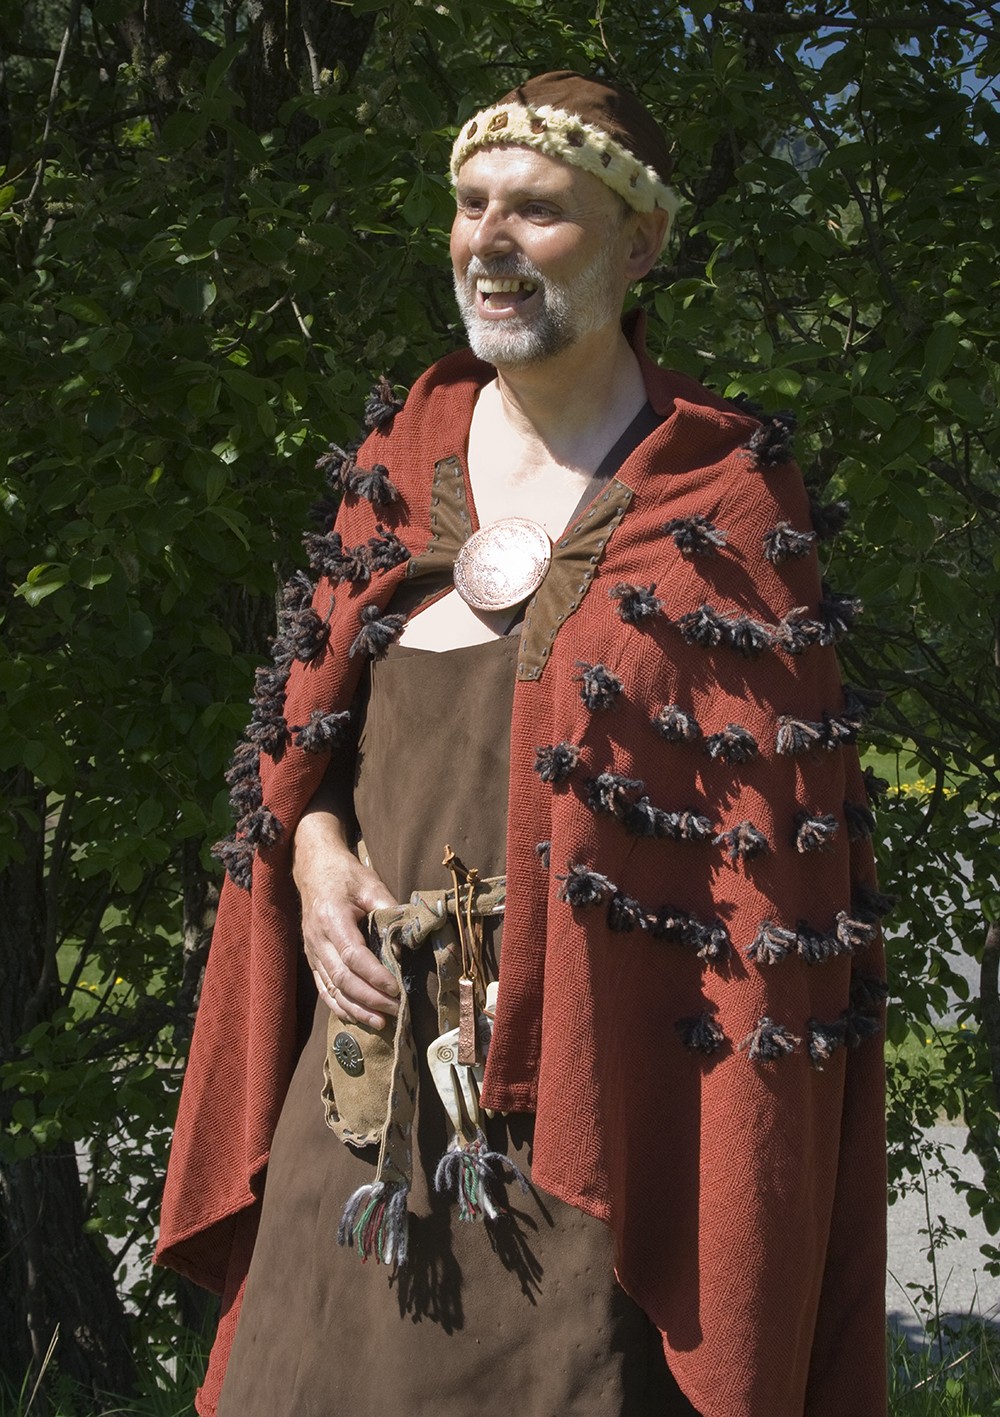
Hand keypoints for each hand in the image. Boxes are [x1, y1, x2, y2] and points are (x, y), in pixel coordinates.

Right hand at [293, 815, 399, 1028]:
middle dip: (371, 999)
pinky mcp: (312, 959)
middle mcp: (317, 939)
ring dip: (357, 1010)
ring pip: (332, 990)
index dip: (376, 976)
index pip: (353, 956)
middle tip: (397, 1009)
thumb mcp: (372, 885)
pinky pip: (324, 989)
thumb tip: (405, 947)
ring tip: (382, 1022)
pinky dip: (341, 1007)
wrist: (315, 868)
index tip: (397, 989)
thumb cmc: (346, 875)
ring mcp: (312, 952)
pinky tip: (359, 1018)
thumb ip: (390, 913)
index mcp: (331, 918)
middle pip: (342, 979)